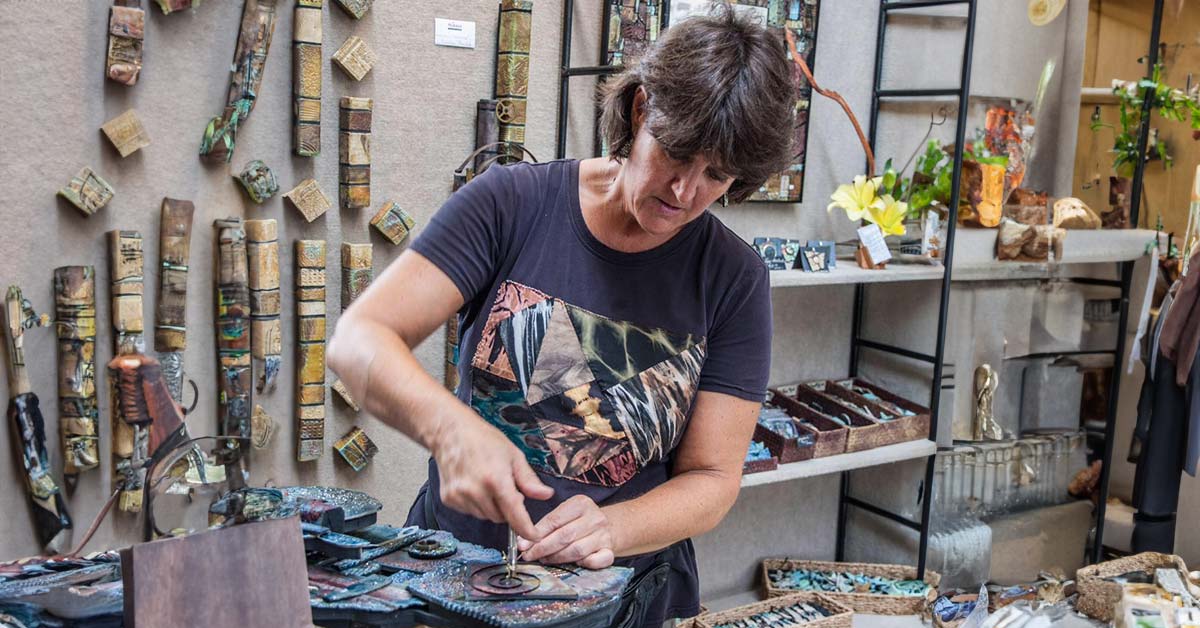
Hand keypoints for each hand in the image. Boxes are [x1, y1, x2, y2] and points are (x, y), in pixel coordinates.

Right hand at [431, 411, 553, 541]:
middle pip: (501, 518)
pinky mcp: (449, 499)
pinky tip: (474, 485)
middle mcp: (476, 491)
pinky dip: (477, 504)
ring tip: (488, 483)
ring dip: (492, 507)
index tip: (534, 536)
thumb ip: (529, 480)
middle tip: (506, 488)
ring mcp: (460, 496)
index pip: (515, 515)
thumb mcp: (513, 455)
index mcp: (496, 480)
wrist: (450, 432)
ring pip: (485, 516)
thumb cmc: (483, 439)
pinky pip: (470, 512)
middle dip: (508, 509)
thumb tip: (546, 495)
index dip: (527, 529)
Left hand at [517, 495, 614, 568]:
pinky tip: (573, 565)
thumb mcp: (564, 515)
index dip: (536, 535)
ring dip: (557, 558)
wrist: (609, 527)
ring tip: (545, 560)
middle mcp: (595, 518)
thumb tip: (523, 541)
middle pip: (565, 536)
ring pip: (577, 550)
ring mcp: (604, 534)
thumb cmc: (579, 522)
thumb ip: (545, 526)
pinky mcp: (610, 550)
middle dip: (543, 548)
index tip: (523, 545)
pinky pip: (596, 561)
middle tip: (530, 556)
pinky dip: (584, 564)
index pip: (555, 520)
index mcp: (581, 503)